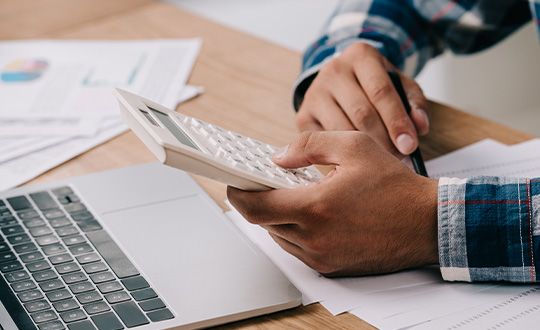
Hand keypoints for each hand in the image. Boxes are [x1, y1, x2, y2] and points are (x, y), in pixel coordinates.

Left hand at [227, 131, 438, 276]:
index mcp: (315, 208)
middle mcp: (314, 238)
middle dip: (260, 201)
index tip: (235, 182)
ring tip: (294, 195)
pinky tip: (312, 213)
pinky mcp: (331, 266)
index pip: (255, 207)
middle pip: (264, 222)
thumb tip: (278, 156)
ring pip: (279, 236)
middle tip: (267, 182)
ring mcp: (322, 256)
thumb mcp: (353, 146)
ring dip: (278, 216)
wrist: (427, 223)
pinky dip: (295, 231)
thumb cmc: (395, 187)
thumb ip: (308, 146)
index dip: (238, 194)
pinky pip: (298, 249)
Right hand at [296, 42, 429, 157]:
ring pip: (342, 130)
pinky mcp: (303, 115)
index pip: (381, 91)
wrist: (341, 82)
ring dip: (363, 151)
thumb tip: (420, 127)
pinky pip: (326, 141)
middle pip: (361, 113)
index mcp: (361, 56)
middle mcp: (333, 70)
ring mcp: (314, 93)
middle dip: (383, 141)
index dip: (397, 121)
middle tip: (399, 158)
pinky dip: (343, 154)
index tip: (410, 145)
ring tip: (382, 161)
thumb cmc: (374, 86)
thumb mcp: (400, 86)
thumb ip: (415, 104)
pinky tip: (356, 158)